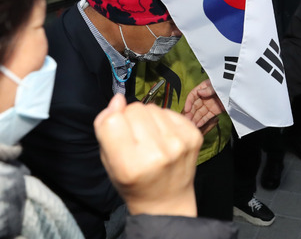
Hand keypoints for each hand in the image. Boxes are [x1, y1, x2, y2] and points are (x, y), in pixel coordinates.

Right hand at [94, 94, 201, 216]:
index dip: (112, 121)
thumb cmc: (133, 182)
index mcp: (130, 165)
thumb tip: (118, 99)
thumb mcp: (110, 163)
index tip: (117, 133)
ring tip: (151, 138)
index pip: (113, 120)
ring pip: (153, 107)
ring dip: (148, 118)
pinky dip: (164, 120)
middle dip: (131, 118)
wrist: (167, 201)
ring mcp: (179, 143)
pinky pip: (170, 111)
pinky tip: (165, 137)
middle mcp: (157, 153)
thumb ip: (106, 130)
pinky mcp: (194, 135)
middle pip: (135, 109)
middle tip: (136, 139)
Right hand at [183, 79, 224, 134]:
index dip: (189, 102)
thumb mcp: (218, 84)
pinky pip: (207, 116)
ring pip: (200, 112)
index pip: (193, 95)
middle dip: (190, 113)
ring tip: (191, 124)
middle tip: (187, 120)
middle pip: (195, 105)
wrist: (239, 90)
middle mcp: (205, 96)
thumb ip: (209, 89)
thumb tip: (200, 92)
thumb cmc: (228, 84)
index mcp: (204, 88)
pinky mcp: (215, 111)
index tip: (187, 109)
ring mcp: (209, 104)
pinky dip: (202, 121)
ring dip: (195, 118)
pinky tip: (198, 125)